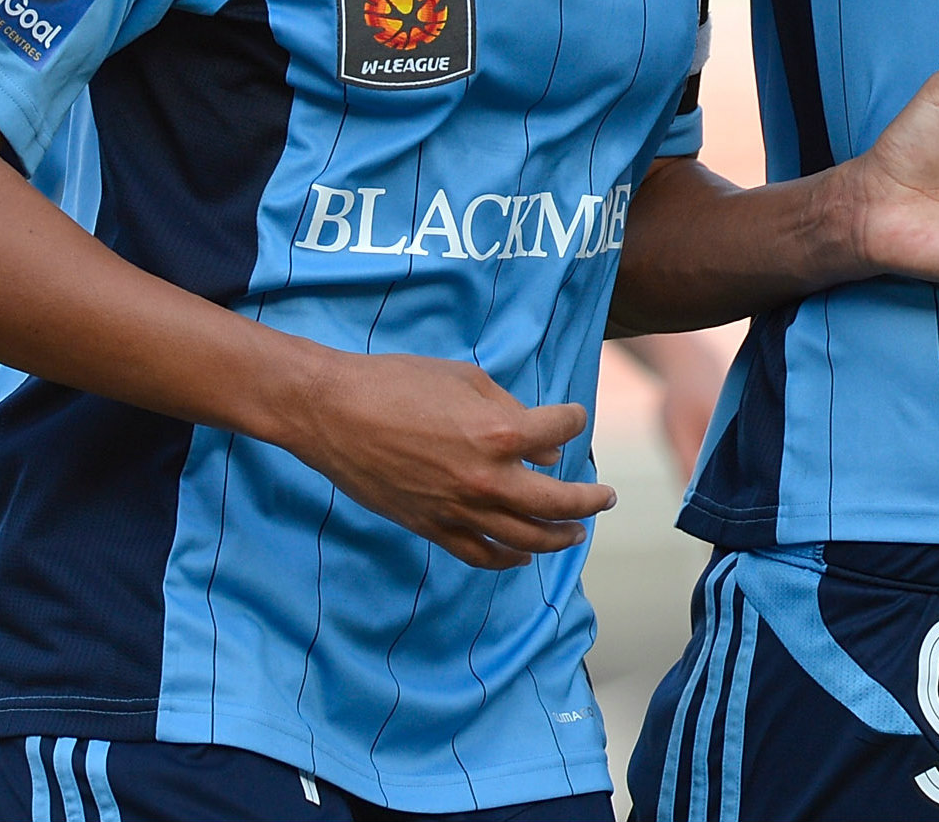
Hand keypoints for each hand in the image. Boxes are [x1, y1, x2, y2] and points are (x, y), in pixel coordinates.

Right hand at [281, 353, 614, 570]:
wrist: (333, 411)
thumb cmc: (398, 382)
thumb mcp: (466, 378)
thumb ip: (512, 410)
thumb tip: (546, 449)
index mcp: (501, 432)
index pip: (562, 432)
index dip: (572, 419)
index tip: (571, 417)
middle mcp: (487, 478)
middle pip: (558, 501)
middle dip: (589, 499)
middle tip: (605, 496)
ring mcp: (459, 509)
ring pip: (526, 538)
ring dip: (559, 537)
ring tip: (578, 532)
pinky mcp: (431, 527)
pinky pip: (480, 555)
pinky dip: (508, 559)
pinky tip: (524, 555)